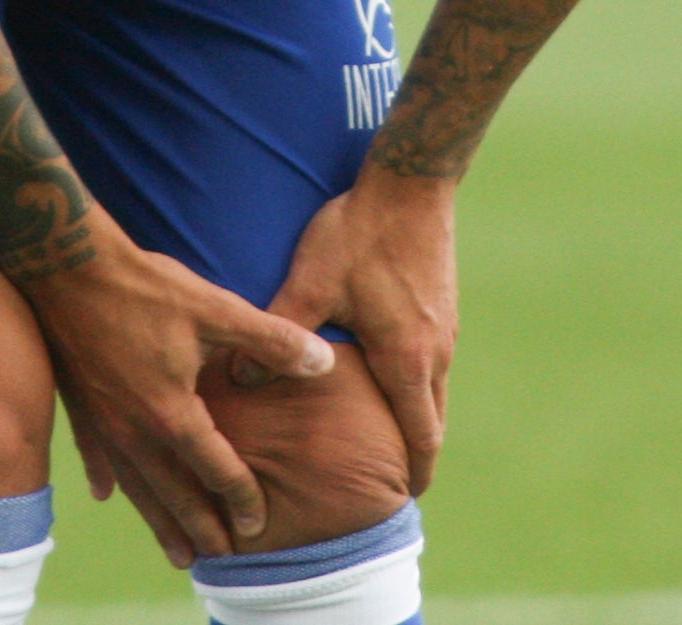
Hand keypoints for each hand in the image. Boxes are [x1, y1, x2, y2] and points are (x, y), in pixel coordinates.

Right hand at [21, 238, 335, 567]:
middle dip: (200, 527)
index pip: (215, 469)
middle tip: (221, 557)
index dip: (240, 499)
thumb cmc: (146, 286)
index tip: (257, 525)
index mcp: (171, 412)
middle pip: (172, 492)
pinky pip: (94, 454)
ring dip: (158, 520)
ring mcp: (102, 421)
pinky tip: (105, 495)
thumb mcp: (218, 309)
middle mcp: (134, 429)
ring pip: (135, 486)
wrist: (69, 265)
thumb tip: (324, 361)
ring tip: (175, 552)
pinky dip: (105, 477)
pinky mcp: (80, 403)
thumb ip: (272, 340)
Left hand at [261, 168, 457, 494]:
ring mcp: (444, 328)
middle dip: (415, 455)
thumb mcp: (311, 283)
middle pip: (433, 422)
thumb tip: (237, 376)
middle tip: (389, 482)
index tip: (402, 500)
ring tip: (386, 439)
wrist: (410, 182)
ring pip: (435, 391)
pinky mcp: (442, 307)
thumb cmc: (359, 233)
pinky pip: (434, 363)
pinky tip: (388, 378)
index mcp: (407, 359)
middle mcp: (435, 351)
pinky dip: (418, 385)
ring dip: (417, 418)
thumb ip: (279, 333)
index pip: (420, 437)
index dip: (412, 473)